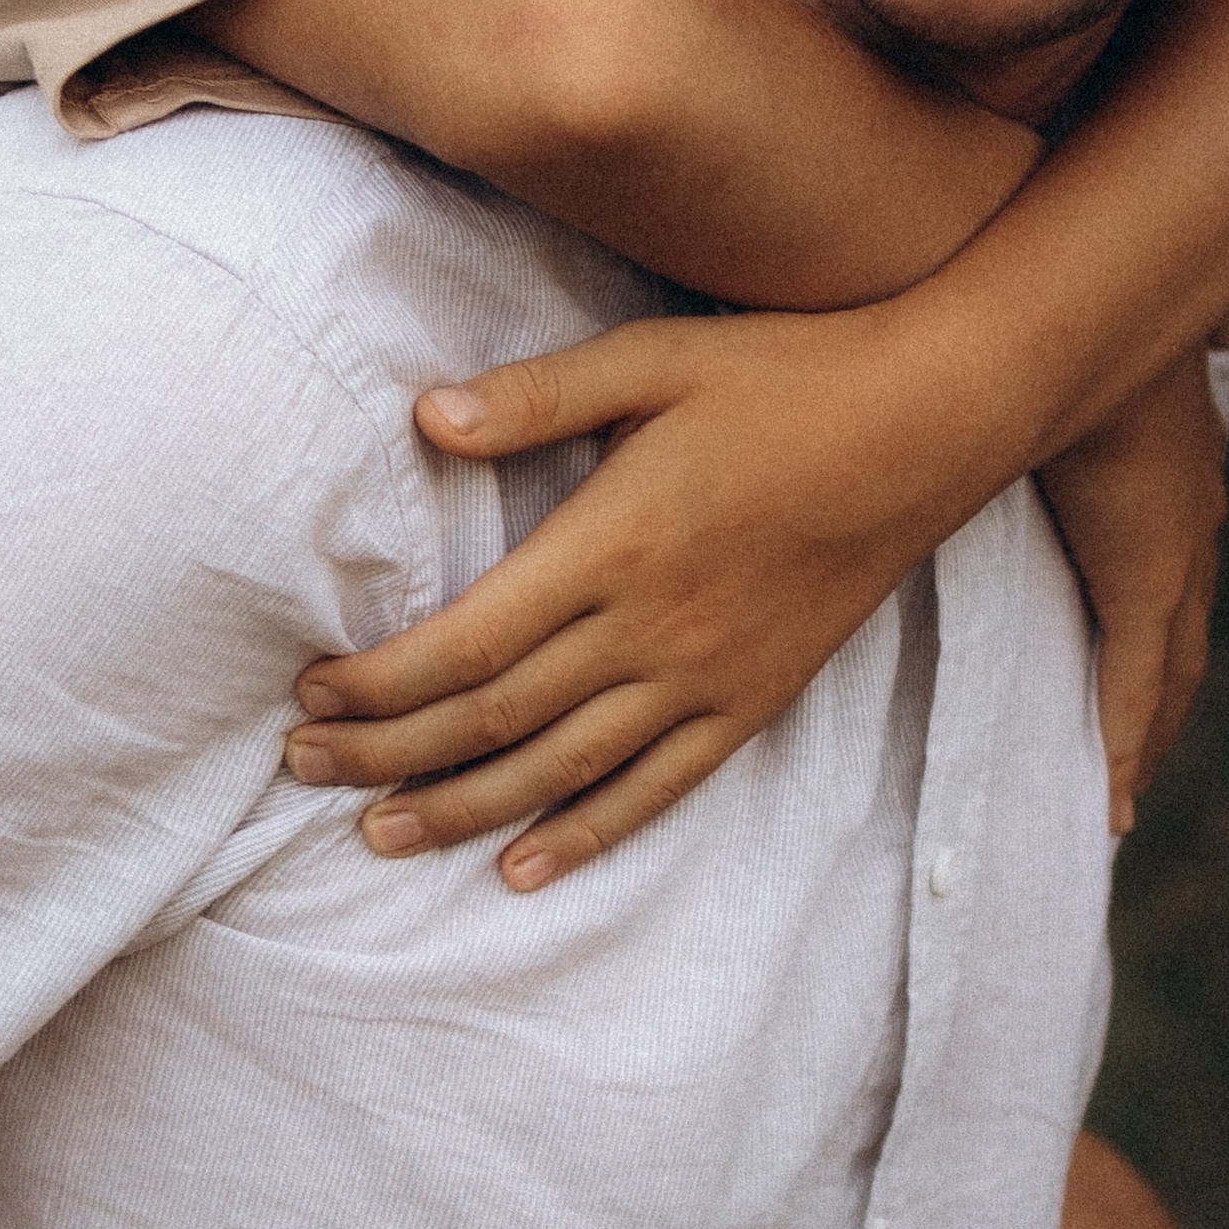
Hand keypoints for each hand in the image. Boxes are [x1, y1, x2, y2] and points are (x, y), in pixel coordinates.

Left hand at [282, 304, 1028, 889]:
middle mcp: (652, 631)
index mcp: (612, 546)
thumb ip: (536, 396)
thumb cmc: (783, 375)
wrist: (928, 423)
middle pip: (492, 722)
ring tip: (377, 835)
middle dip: (386, 755)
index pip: (465, 647)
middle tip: (300, 774)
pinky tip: (520, 869)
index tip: (308, 698)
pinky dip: (583, 837)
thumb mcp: (653, 359)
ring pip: (560, 772)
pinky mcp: (753, 703)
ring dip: (459, 811)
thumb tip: (426, 418)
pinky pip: (656, 792)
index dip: (378, 685)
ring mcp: (706, 679)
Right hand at [1035, 340, 1226, 835]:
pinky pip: (1133, 682)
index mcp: (1185, 475)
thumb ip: (1178, 339)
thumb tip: (1222, 324)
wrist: (1086, 312)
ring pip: (1172, 674)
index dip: (1169, 632)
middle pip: (1186, 639)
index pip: (1183, 574)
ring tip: (1126, 797)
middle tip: (1140, 763)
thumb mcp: (1132, 334)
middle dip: (1165, 702)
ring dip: (1150, 734)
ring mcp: (1175, 557)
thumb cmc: (1089, 310)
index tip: (1155, 680)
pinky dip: (1125, 742)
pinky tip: (1115, 799)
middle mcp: (1194, 522)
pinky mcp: (1142, 578)